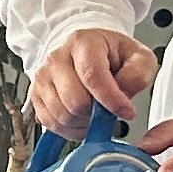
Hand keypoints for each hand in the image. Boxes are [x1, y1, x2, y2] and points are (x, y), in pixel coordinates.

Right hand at [31, 29, 157, 135]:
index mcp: (82, 42)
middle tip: (108, 109)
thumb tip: (124, 97)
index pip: (93, 76)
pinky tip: (81, 118)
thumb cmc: (110, 55)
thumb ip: (137, 74)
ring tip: (94, 112)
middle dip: (96, 113)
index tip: (127, 112)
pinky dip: (70, 128)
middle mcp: (56, 58)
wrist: (83, 52)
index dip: (111, 99)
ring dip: (83, 123)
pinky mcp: (35, 95)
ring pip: (63, 116)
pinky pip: (51, 123)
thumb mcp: (137, 56)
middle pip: (76, 101)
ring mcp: (42, 77)